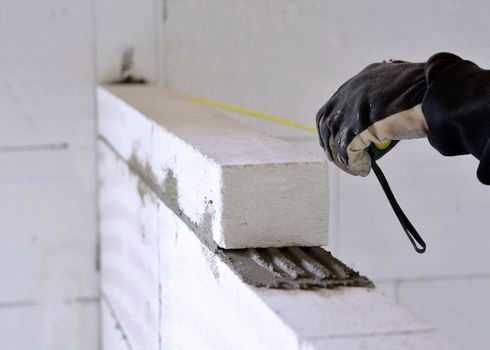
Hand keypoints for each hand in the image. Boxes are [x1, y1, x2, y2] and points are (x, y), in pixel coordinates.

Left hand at [316, 60, 427, 175]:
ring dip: (343, 159)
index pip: (332, 107)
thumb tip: (371, 123)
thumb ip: (379, 99)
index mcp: (359, 81)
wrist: (437, 96)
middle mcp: (351, 92)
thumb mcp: (394, 88)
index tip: (333, 141)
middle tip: (339, 159)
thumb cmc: (425, 93)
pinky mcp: (361, 128)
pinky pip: (349, 152)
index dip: (330, 127)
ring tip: (355, 168)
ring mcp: (354, 110)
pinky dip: (354, 164)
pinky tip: (364, 170)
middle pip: (327, 124)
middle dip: (330, 144)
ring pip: (336, 140)